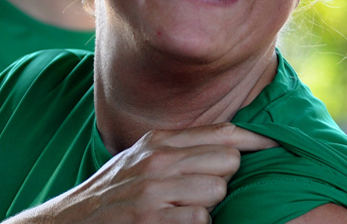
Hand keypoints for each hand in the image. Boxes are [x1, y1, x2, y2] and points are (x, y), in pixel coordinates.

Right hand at [5, 123, 276, 223]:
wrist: (67, 223)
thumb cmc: (113, 195)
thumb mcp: (141, 160)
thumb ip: (180, 150)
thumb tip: (231, 145)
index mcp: (158, 140)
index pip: (223, 132)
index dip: (256, 139)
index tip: (279, 144)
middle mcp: (157, 159)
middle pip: (228, 160)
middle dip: (224, 180)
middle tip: (201, 192)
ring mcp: (153, 189)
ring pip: (217, 191)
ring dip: (208, 207)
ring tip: (182, 211)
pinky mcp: (151, 219)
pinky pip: (200, 219)